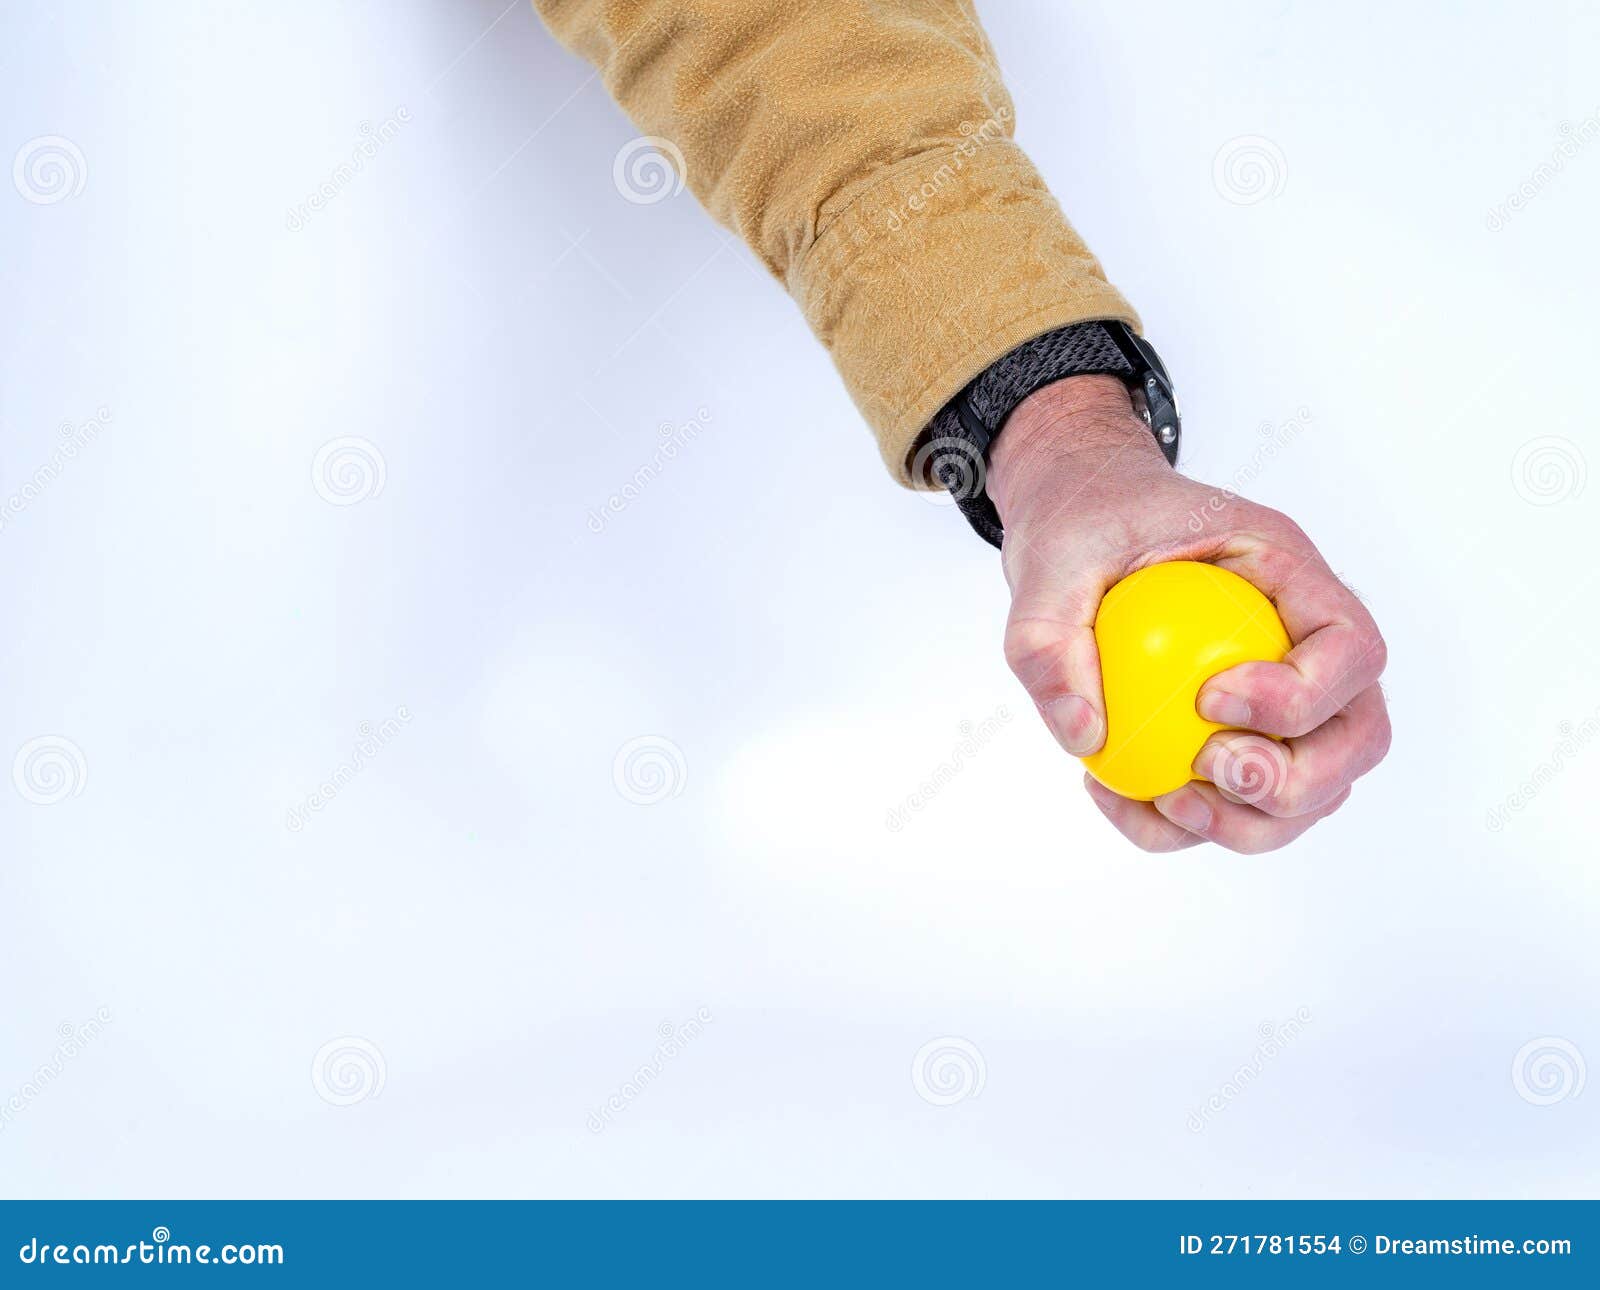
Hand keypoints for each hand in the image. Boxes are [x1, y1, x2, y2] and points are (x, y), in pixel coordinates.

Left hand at [986, 374, 1389, 851]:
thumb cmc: (1085, 523)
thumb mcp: (1050, 557)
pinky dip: (1187, 824)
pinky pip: (1240, 805)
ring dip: (1251, 822)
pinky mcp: (1239, 736)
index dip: (1302, 695)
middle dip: (1295, 780)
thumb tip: (1083, 736)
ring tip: (1166, 799)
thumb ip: (1049, 635)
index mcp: (1287, 573)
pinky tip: (1116, 797)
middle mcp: (1305, 640)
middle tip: (1206, 769)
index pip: (1350, 646)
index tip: (1209, 700)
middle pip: (1357, 736)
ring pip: (1316, 788)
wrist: (1078, 522)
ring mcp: (1284, 695)